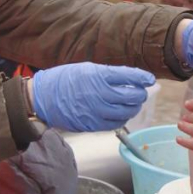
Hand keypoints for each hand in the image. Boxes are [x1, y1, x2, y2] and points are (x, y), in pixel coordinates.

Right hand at [32, 62, 154, 131]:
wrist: (43, 98)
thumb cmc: (64, 80)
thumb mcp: (88, 69)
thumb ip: (109, 75)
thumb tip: (130, 79)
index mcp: (99, 76)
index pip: (129, 76)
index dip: (142, 78)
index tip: (149, 79)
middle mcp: (100, 94)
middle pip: (132, 96)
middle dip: (140, 94)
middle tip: (140, 91)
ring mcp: (96, 111)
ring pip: (126, 112)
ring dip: (133, 107)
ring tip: (132, 103)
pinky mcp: (92, 124)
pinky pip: (115, 124)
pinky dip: (122, 119)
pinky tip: (120, 113)